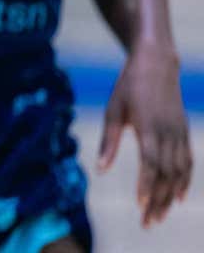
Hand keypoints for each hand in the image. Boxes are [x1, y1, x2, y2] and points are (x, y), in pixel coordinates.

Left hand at [98, 44, 192, 227]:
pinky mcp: (184, 132)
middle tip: (148, 223)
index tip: (140, 205)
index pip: (150, 163)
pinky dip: (185, 181)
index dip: (147, 185)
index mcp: (149, 127)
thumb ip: (109, 142)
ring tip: (160, 216)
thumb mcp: (113, 110)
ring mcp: (179, 133)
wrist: (156, 64)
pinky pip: (189, 162)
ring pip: (180, 171)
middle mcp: (168, 133)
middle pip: (166, 174)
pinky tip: (179, 197)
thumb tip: (99, 170)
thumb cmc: (129, 87)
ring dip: (171, 196)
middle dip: (159, 200)